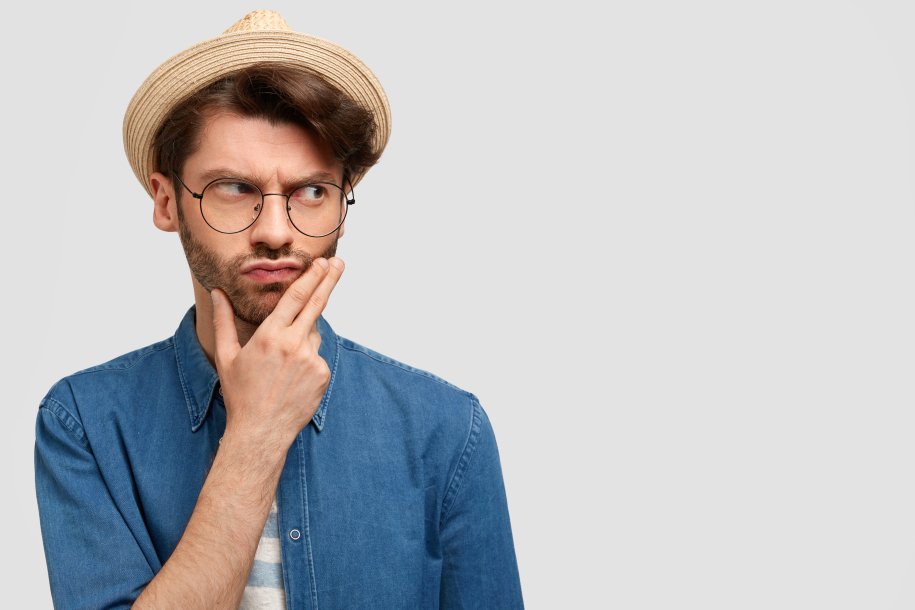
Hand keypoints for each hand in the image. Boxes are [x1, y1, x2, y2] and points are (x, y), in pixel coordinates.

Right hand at [210, 257, 343, 452]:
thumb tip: (218, 293)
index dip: (311, 276)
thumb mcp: (226, 356)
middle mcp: (294, 344)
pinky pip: (317, 356)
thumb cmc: (240, 394)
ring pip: (313, 334)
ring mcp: (311, 360)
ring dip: (304, 335)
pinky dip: (308, 358)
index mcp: (270, 336)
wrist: (261, 431)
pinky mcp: (322, 374)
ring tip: (283, 361)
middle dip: (328, 280)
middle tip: (338, 263)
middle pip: (316, 304)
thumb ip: (223, 321)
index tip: (321, 263)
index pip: (296, 297)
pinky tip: (292, 376)